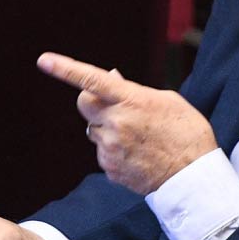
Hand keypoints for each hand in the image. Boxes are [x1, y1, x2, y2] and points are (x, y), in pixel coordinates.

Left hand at [38, 52, 215, 195]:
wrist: (194, 178)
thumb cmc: (187, 134)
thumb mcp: (167, 101)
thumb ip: (134, 90)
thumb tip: (111, 78)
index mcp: (131, 100)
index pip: (92, 80)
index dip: (65, 69)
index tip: (44, 61)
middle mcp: (116, 123)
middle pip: (84, 104)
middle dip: (93, 101)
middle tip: (114, 106)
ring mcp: (111, 148)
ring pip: (94, 131)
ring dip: (108, 129)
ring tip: (139, 139)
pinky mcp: (110, 169)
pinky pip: (102, 153)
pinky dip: (115, 151)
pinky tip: (138, 155)